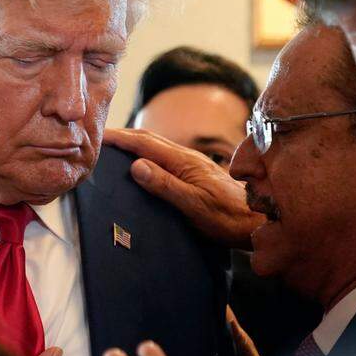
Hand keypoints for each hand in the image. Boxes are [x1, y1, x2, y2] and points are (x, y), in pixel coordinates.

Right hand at [103, 128, 262, 248]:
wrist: (259, 221)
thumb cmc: (228, 217)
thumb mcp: (194, 205)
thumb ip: (165, 185)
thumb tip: (135, 165)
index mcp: (184, 161)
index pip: (144, 143)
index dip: (119, 138)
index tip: (96, 134)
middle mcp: (187, 157)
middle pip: (149, 139)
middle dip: (122, 136)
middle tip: (97, 137)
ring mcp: (192, 164)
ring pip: (156, 147)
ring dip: (133, 143)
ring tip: (112, 147)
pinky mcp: (195, 174)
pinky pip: (164, 157)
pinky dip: (146, 154)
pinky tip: (141, 164)